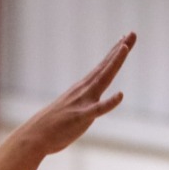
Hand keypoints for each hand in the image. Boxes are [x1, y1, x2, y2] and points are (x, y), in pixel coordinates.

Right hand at [16, 34, 135, 154]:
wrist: (35, 136)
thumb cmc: (53, 126)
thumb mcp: (72, 111)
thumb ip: (82, 105)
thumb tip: (88, 106)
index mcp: (83, 89)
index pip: (103, 68)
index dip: (115, 54)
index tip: (125, 39)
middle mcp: (84, 90)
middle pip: (106, 67)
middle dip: (120, 50)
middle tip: (132, 33)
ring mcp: (82, 102)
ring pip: (102, 79)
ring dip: (114, 63)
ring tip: (125, 47)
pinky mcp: (81, 117)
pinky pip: (97, 109)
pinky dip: (109, 103)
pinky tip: (120, 95)